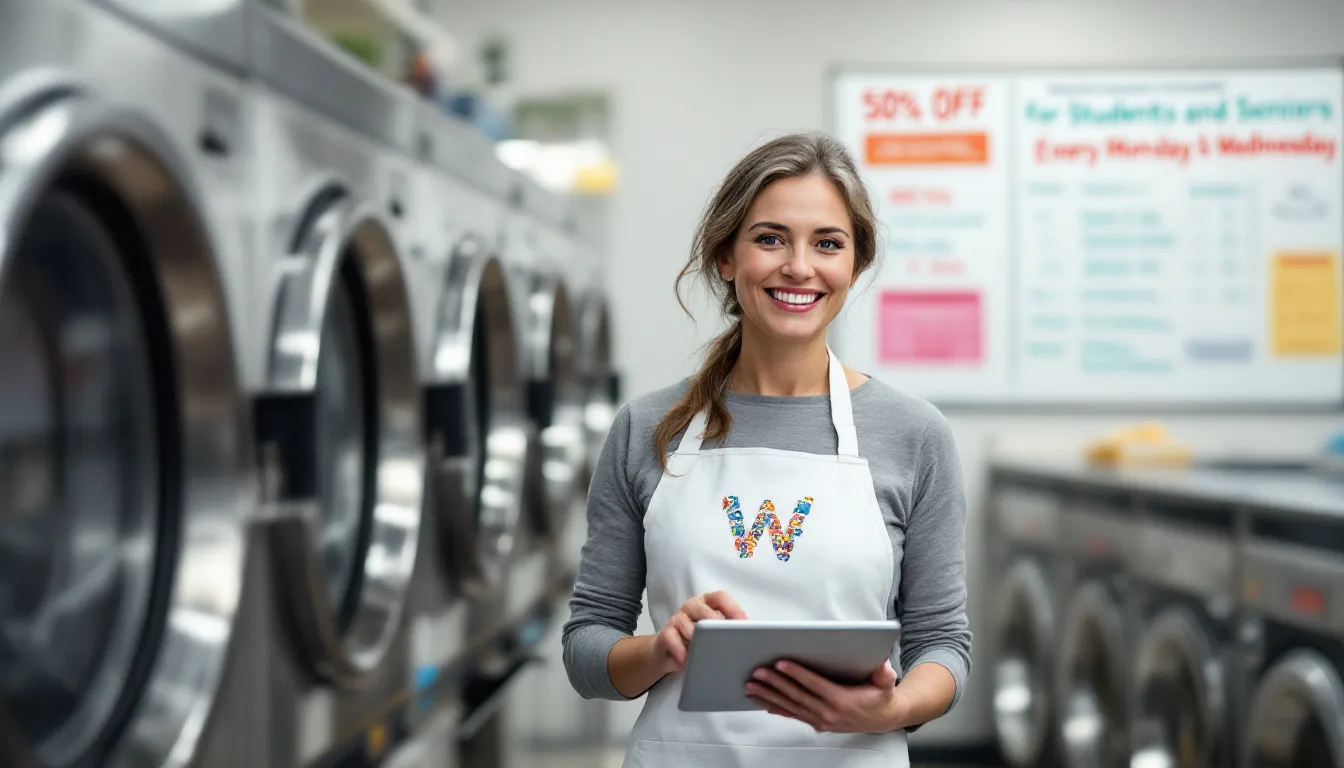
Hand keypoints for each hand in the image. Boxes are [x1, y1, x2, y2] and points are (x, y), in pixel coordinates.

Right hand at [652, 590, 747, 674]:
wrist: (670, 652)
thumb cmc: (698, 641)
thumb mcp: (713, 634)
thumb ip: (727, 631)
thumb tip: (749, 640)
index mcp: (707, 603)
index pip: (720, 597)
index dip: (732, 608)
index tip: (743, 623)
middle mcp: (692, 607)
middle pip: (703, 609)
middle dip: (714, 623)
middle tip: (723, 636)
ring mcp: (677, 619)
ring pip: (686, 623)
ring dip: (696, 637)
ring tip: (703, 648)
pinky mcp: (665, 634)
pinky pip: (671, 639)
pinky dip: (679, 650)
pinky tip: (686, 660)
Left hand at [746, 659, 906, 733]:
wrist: (883, 719)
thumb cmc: (880, 697)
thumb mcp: (886, 684)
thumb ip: (884, 675)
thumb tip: (883, 667)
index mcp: (842, 700)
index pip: (814, 684)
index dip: (797, 674)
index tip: (780, 664)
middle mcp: (829, 712)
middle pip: (797, 695)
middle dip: (775, 683)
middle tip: (758, 672)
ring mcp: (821, 720)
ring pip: (790, 706)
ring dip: (769, 696)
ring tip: (752, 687)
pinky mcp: (817, 723)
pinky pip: (793, 715)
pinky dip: (777, 709)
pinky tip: (763, 703)